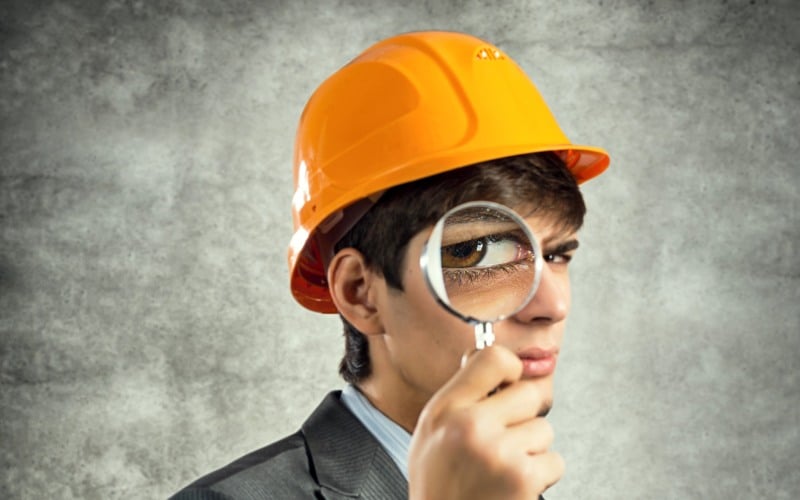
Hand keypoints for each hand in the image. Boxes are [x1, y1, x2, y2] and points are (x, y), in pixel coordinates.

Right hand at [408, 345, 563, 499]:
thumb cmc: (439, 485)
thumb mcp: (431, 433)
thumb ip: (459, 396)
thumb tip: (486, 357)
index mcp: (446, 409)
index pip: (494, 357)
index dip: (510, 369)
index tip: (509, 383)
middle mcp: (471, 426)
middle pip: (528, 394)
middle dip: (523, 416)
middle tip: (504, 439)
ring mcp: (499, 453)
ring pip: (544, 430)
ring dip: (532, 450)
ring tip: (502, 470)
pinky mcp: (524, 479)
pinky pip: (554, 461)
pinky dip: (540, 476)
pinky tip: (514, 487)